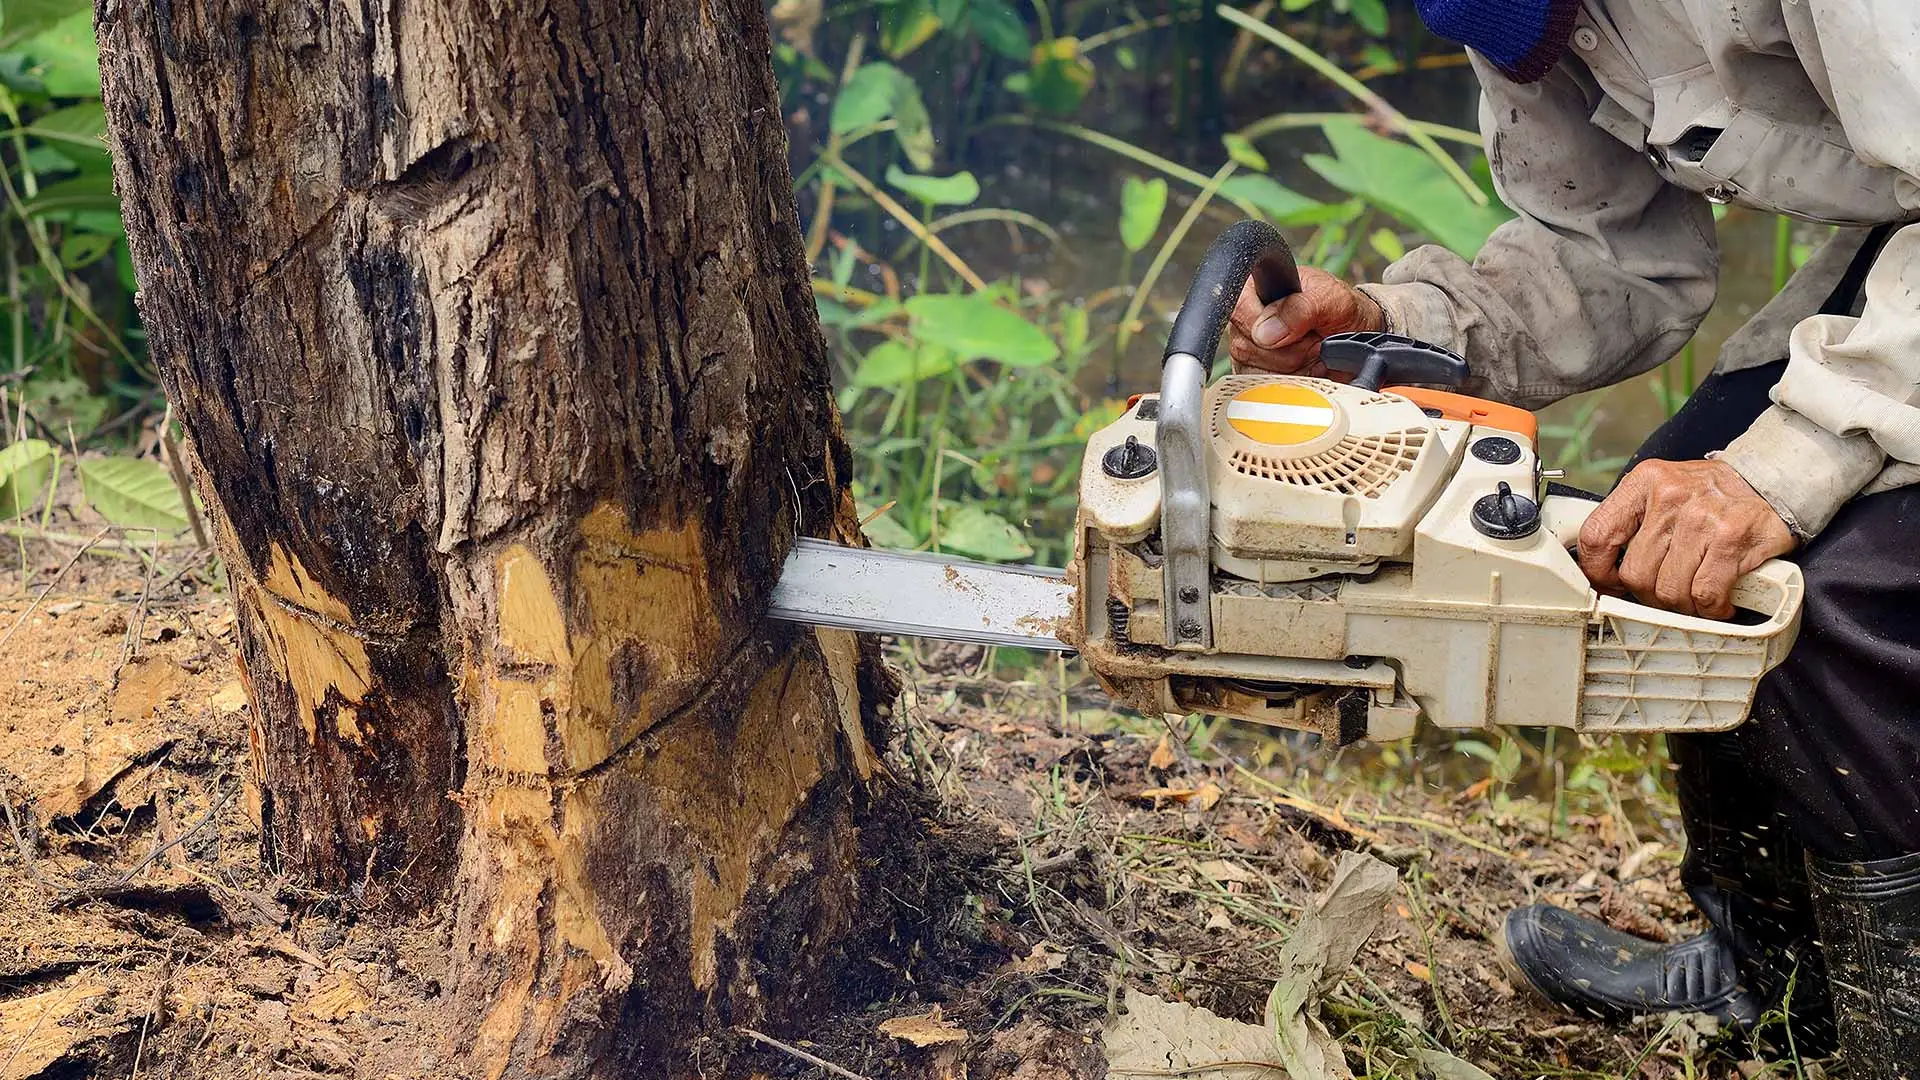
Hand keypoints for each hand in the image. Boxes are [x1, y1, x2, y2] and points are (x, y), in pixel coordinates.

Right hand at [1227, 267, 1384, 375]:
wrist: (1359, 341)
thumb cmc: (1343, 313)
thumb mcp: (1334, 300)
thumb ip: (1301, 308)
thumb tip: (1266, 332)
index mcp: (1259, 290)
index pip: (1238, 309)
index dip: (1263, 325)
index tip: (1292, 331)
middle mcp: (1248, 322)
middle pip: (1246, 348)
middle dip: (1288, 352)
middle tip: (1313, 340)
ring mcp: (1249, 352)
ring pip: (1255, 373)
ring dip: (1292, 370)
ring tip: (1312, 354)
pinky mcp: (1257, 378)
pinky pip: (1262, 392)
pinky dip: (1291, 386)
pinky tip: (1307, 371)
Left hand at [1577, 459, 1795, 617]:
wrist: (1775, 481)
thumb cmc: (1715, 493)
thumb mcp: (1666, 489)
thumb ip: (1636, 520)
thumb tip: (1607, 567)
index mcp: (1643, 483)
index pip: (1597, 535)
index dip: (1598, 571)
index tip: (1610, 584)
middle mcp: (1669, 497)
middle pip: (1635, 574)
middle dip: (1650, 595)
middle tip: (1667, 593)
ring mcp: (1700, 518)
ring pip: (1669, 590)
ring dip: (1682, 605)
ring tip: (1695, 597)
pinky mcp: (1730, 539)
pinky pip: (1705, 594)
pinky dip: (1711, 609)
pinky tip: (1719, 602)